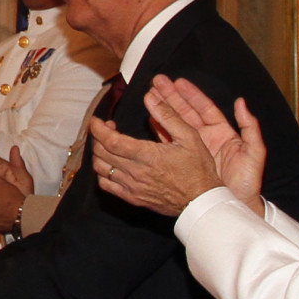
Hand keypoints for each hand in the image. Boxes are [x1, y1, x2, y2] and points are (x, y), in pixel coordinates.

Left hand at [91, 76, 265, 216]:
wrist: (201, 202)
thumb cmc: (198, 170)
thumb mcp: (190, 137)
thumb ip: (168, 115)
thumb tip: (151, 97)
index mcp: (147, 156)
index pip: (111, 141)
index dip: (99, 129)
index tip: (97, 120)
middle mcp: (135, 172)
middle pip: (102, 153)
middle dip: (99, 136)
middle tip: (107, 127)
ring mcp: (132, 187)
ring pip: (101, 169)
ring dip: (99, 153)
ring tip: (108, 144)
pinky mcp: (133, 198)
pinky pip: (107, 186)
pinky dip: (102, 173)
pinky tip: (110, 164)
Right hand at [146, 75, 265, 206]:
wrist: (235, 207)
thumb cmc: (248, 183)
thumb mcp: (254, 153)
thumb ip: (250, 127)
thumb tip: (241, 102)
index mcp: (223, 133)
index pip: (205, 108)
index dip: (191, 94)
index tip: (178, 82)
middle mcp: (207, 138)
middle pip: (187, 113)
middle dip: (172, 97)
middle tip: (157, 82)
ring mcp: (195, 150)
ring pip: (177, 125)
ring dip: (163, 111)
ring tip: (150, 96)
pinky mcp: (186, 163)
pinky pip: (171, 144)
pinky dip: (161, 132)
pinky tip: (151, 120)